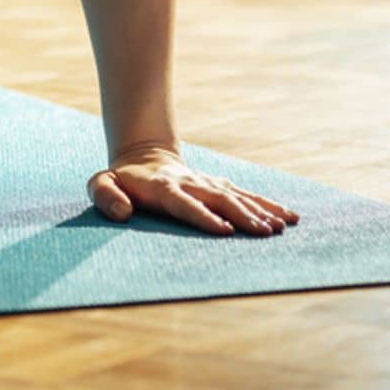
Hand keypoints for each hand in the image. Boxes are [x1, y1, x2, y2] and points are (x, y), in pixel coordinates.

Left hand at [89, 143, 299, 236]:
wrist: (143, 157)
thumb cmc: (121, 181)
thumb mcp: (100, 184)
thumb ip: (104, 195)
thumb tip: (122, 212)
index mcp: (163, 188)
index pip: (185, 203)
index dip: (203, 216)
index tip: (224, 231)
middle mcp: (190, 184)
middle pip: (218, 199)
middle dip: (242, 215)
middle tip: (264, 232)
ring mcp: (207, 183)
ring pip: (236, 196)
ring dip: (259, 210)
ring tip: (281, 226)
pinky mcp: (219, 186)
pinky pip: (245, 195)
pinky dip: (267, 204)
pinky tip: (289, 216)